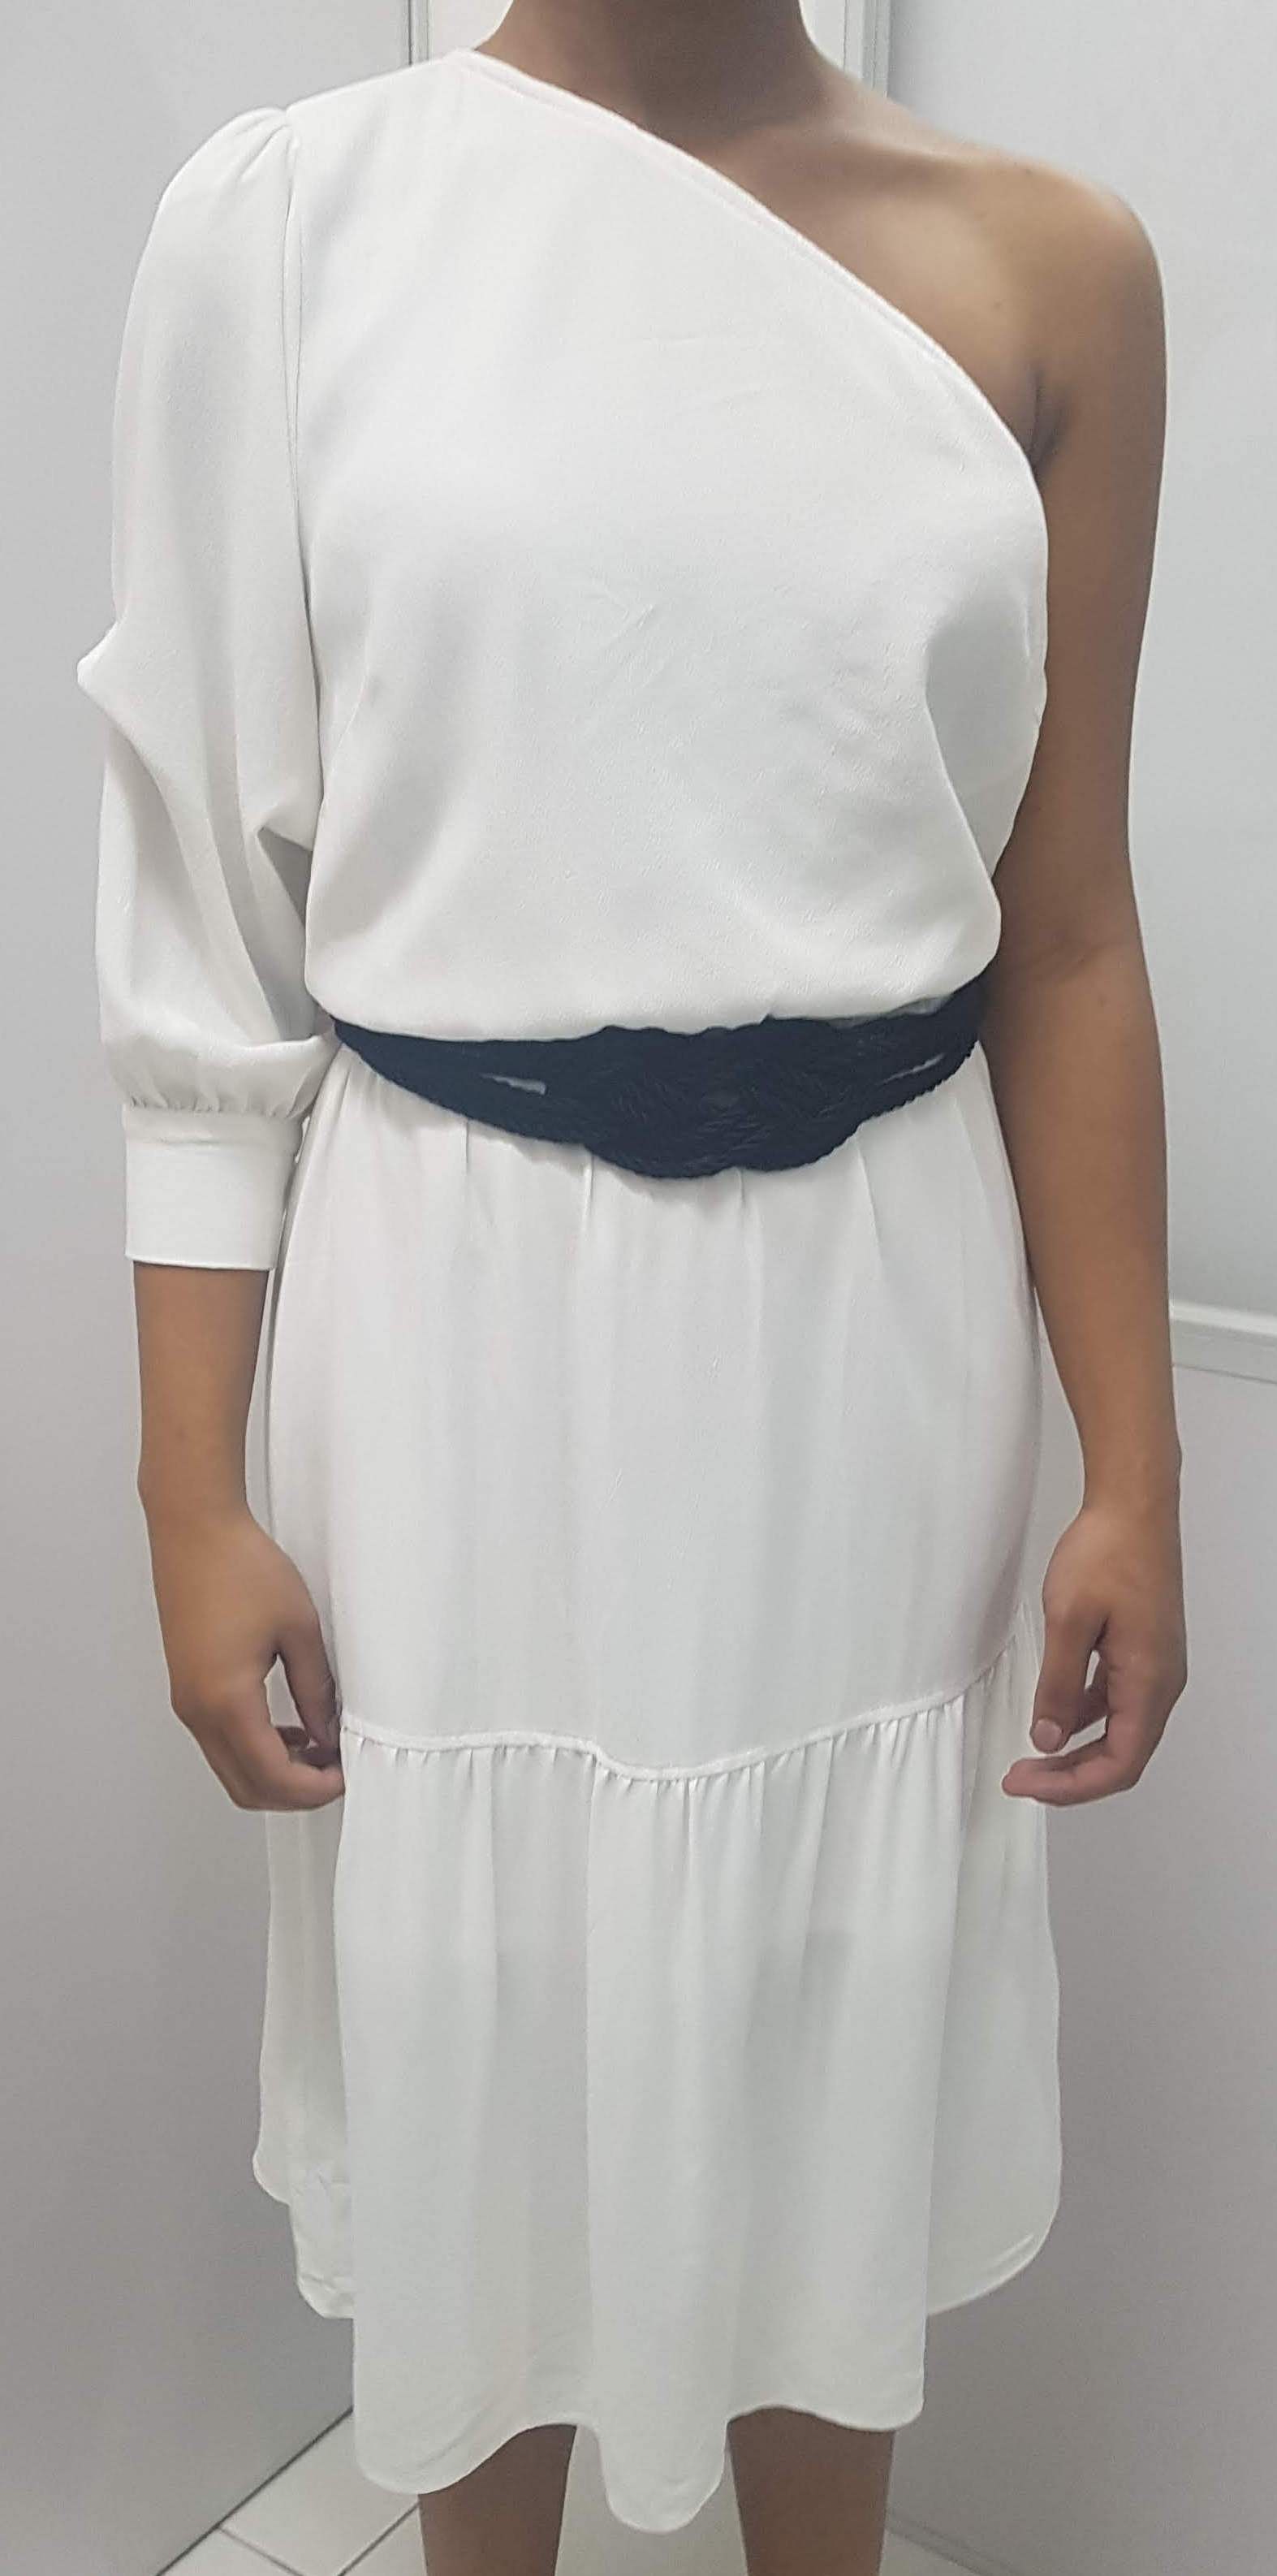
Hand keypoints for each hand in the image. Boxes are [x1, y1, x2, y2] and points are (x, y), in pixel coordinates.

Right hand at [144, 1502, 344, 1810]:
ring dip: (274, 1772)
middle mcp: (198, 1712)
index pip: (273, 1777)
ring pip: (230, 1769)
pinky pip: (219, 1742)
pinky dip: (254, 1750)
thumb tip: (328, 1733)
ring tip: (319, 1749)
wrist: (194, 1530)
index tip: (347, 1775)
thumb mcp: (299, 1629)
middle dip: (295, 1792)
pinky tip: (289, 1728)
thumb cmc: (243, 1567)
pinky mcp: (186, 1688)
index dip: (314, 1789)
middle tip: (336, 1770)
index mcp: (227, 1701)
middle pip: (246, 1787)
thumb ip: (316, 1690)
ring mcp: (187, 1702)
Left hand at [1003, 1491, 1186, 1803]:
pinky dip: (1085, 1716)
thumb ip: (1057, 1685)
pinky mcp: (1145, 1651)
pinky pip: (1118, 1701)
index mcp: (1150, 1682)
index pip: (1119, 1764)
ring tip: (1032, 1754)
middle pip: (1122, 1756)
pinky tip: (1053, 1712)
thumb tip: (1047, 1739)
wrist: (1134, 1506)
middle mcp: (1162, 1683)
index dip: (1071, 1786)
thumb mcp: (1068, 1620)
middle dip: (1071, 1776)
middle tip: (1021, 1777)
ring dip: (1077, 1749)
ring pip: (1120, 1731)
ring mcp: (1156, 1667)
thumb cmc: (1108, 1552)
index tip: (1024, 1782)